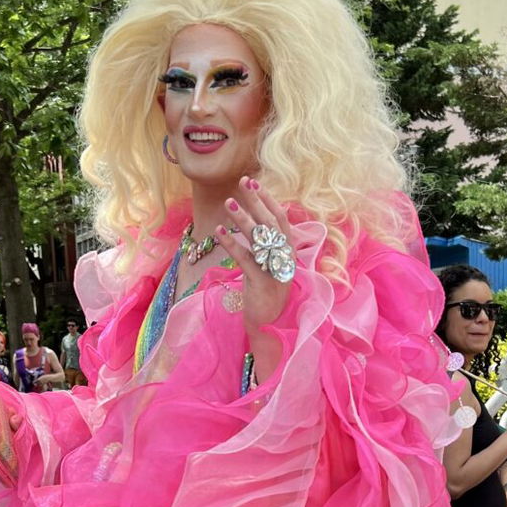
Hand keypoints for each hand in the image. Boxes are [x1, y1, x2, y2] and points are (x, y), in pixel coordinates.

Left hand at [213, 178, 298, 361]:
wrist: (270, 324)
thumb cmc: (266, 292)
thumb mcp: (270, 265)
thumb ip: (267, 245)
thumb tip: (256, 220)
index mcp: (288, 252)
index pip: (281, 219)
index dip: (268, 200)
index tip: (253, 183)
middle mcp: (284, 258)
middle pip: (271, 223)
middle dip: (256, 202)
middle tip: (242, 183)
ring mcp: (274, 270)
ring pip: (259, 239)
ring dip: (243, 219)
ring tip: (228, 203)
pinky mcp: (261, 283)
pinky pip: (245, 259)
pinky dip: (231, 244)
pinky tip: (219, 232)